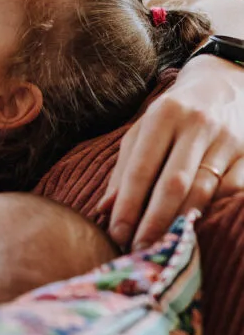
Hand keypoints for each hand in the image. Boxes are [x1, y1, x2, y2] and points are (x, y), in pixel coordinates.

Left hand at [101, 55, 243, 249]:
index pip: (142, 168)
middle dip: (153, 222)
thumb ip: (125, 168)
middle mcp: (197, 125)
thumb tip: (105, 209)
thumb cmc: (175, 113)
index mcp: (164, 115)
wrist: (224, 83)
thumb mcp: (144, 128)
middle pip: (173, 184)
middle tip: (139, 251)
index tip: (117, 234)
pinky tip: (195, 230)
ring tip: (163, 247)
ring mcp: (227, 140)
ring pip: (203, 192)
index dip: (128, 206)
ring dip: (181, 224)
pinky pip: (231, 194)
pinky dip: (213, 214)